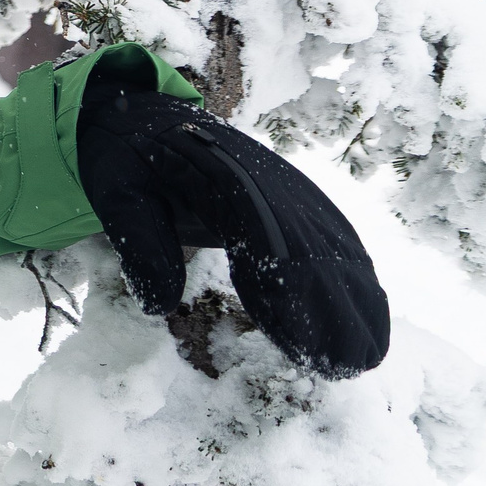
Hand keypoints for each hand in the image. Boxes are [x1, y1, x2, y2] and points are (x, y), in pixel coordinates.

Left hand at [76, 73, 388, 376]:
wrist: (142, 115)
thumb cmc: (128, 161)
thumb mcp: (118, 197)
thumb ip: (142, 247)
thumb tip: (158, 306)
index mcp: (227, 183)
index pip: (271, 247)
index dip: (292, 301)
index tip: (308, 349)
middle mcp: (272, 184)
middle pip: (314, 253)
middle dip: (334, 314)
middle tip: (345, 370)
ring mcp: (289, 190)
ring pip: (333, 248)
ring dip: (352, 302)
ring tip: (364, 357)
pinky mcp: (294, 199)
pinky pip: (333, 240)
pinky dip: (352, 278)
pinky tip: (367, 312)